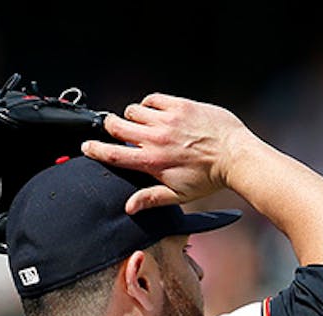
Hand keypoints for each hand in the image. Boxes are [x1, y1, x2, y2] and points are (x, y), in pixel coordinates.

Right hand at [81, 94, 256, 213]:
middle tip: (115, 131)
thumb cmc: (209, 178)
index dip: (95, 149)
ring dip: (133, 117)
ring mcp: (167, 119)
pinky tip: (156, 113)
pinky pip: (153, 99)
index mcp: (152, 162)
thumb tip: (128, 207)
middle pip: (116, 126)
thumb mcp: (179, 195)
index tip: (87, 147)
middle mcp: (155, 138)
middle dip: (110, 128)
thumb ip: (151, 198)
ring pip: (133, 110)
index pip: (113, 154)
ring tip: (143, 125)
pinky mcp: (179, 105)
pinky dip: (149, 105)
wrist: (235, 156)